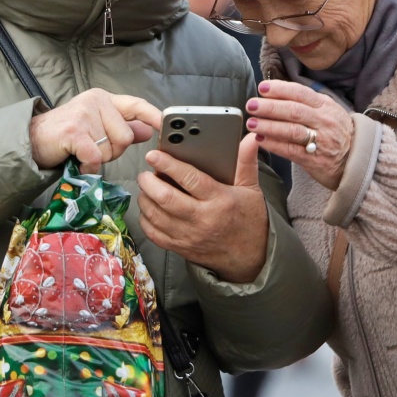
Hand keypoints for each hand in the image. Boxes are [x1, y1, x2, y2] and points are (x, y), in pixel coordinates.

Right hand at [28, 89, 161, 172]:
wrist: (31, 140)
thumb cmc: (66, 135)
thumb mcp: (97, 127)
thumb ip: (123, 127)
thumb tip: (149, 130)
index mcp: (104, 99)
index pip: (137, 105)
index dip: (154, 116)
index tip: (168, 126)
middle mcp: (96, 101)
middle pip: (126, 136)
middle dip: (113, 151)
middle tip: (92, 149)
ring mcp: (84, 114)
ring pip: (112, 148)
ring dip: (99, 159)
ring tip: (82, 152)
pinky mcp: (74, 131)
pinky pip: (96, 157)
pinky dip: (88, 166)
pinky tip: (78, 161)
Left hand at [137, 135, 269, 283]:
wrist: (249, 257)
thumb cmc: (249, 220)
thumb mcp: (251, 189)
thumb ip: (246, 162)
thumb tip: (249, 139)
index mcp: (220, 200)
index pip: (190, 179)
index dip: (169, 165)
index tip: (154, 155)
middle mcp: (202, 219)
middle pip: (166, 199)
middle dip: (149, 182)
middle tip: (145, 173)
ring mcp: (189, 236)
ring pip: (155, 216)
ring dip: (145, 198)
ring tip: (146, 187)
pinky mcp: (180, 248)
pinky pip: (153, 233)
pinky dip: (145, 219)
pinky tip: (148, 207)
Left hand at [244, 80, 355, 190]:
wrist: (357, 159)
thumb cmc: (337, 133)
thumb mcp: (328, 111)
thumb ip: (306, 102)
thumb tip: (276, 93)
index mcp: (325, 105)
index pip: (300, 93)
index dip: (280, 89)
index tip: (263, 88)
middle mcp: (323, 121)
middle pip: (293, 110)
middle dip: (270, 107)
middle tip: (252, 105)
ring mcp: (320, 140)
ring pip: (291, 130)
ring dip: (269, 126)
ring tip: (251, 123)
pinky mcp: (314, 159)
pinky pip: (291, 150)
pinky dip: (274, 144)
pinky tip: (260, 140)